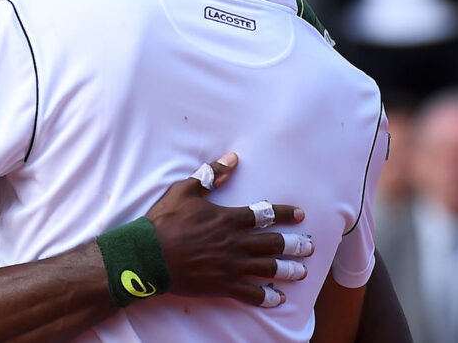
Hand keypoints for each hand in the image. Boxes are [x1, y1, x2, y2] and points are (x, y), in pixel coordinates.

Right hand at [147, 152, 311, 306]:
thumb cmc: (164, 221)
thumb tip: (232, 158)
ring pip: (267, 269)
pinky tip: (278, 298)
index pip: (264, 214)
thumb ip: (210, 174)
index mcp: (228, 219)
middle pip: (273, 244)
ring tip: (302, 272)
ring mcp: (230, 266)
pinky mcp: (222, 285)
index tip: (299, 214)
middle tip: (309, 247)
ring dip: (287, 270)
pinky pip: (250, 293)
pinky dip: (266, 297)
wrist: (148, 255)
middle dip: (294, 245)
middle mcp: (235, 243)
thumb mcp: (185, 190)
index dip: (284, 213)